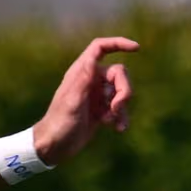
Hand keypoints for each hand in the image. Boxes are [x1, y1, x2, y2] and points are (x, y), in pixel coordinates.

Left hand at [33, 35, 137, 163]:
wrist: (54, 147)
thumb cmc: (59, 124)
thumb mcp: (72, 102)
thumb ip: (83, 80)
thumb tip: (93, 58)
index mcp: (81, 72)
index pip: (100, 48)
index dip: (118, 43)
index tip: (136, 48)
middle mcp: (90, 80)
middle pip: (118, 74)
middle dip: (124, 90)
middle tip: (117, 108)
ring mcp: (96, 96)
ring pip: (120, 92)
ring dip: (122, 107)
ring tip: (114, 122)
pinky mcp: (100, 111)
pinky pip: (118, 109)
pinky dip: (121, 117)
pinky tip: (119, 129)